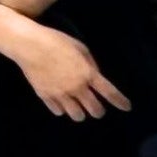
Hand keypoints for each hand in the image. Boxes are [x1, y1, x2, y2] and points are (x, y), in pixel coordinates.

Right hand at [9, 21, 130, 120]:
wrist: (29, 45)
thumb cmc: (56, 41)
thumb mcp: (80, 47)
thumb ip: (90, 64)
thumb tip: (94, 76)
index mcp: (88, 74)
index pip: (109, 92)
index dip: (120, 101)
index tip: (127, 107)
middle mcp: (77, 88)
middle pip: (95, 110)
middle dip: (98, 111)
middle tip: (96, 107)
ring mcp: (61, 94)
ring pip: (77, 115)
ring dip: (80, 113)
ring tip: (78, 108)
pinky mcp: (45, 97)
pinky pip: (58, 111)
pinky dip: (62, 109)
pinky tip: (61, 104)